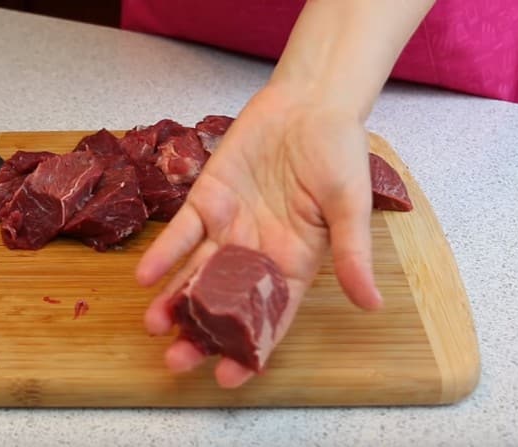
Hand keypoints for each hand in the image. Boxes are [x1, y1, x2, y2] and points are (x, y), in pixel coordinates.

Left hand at [135, 82, 382, 387]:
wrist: (308, 104)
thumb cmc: (338, 152)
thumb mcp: (351, 205)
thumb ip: (352, 253)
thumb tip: (373, 305)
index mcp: (295, 262)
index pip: (271, 314)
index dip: (251, 347)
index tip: (229, 378)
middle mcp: (257, 251)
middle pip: (225, 301)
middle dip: (201, 331)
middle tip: (176, 360)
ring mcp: (229, 227)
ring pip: (196, 272)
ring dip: (173, 299)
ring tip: (153, 325)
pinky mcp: (206, 200)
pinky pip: (182, 231)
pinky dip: (163, 252)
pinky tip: (144, 275)